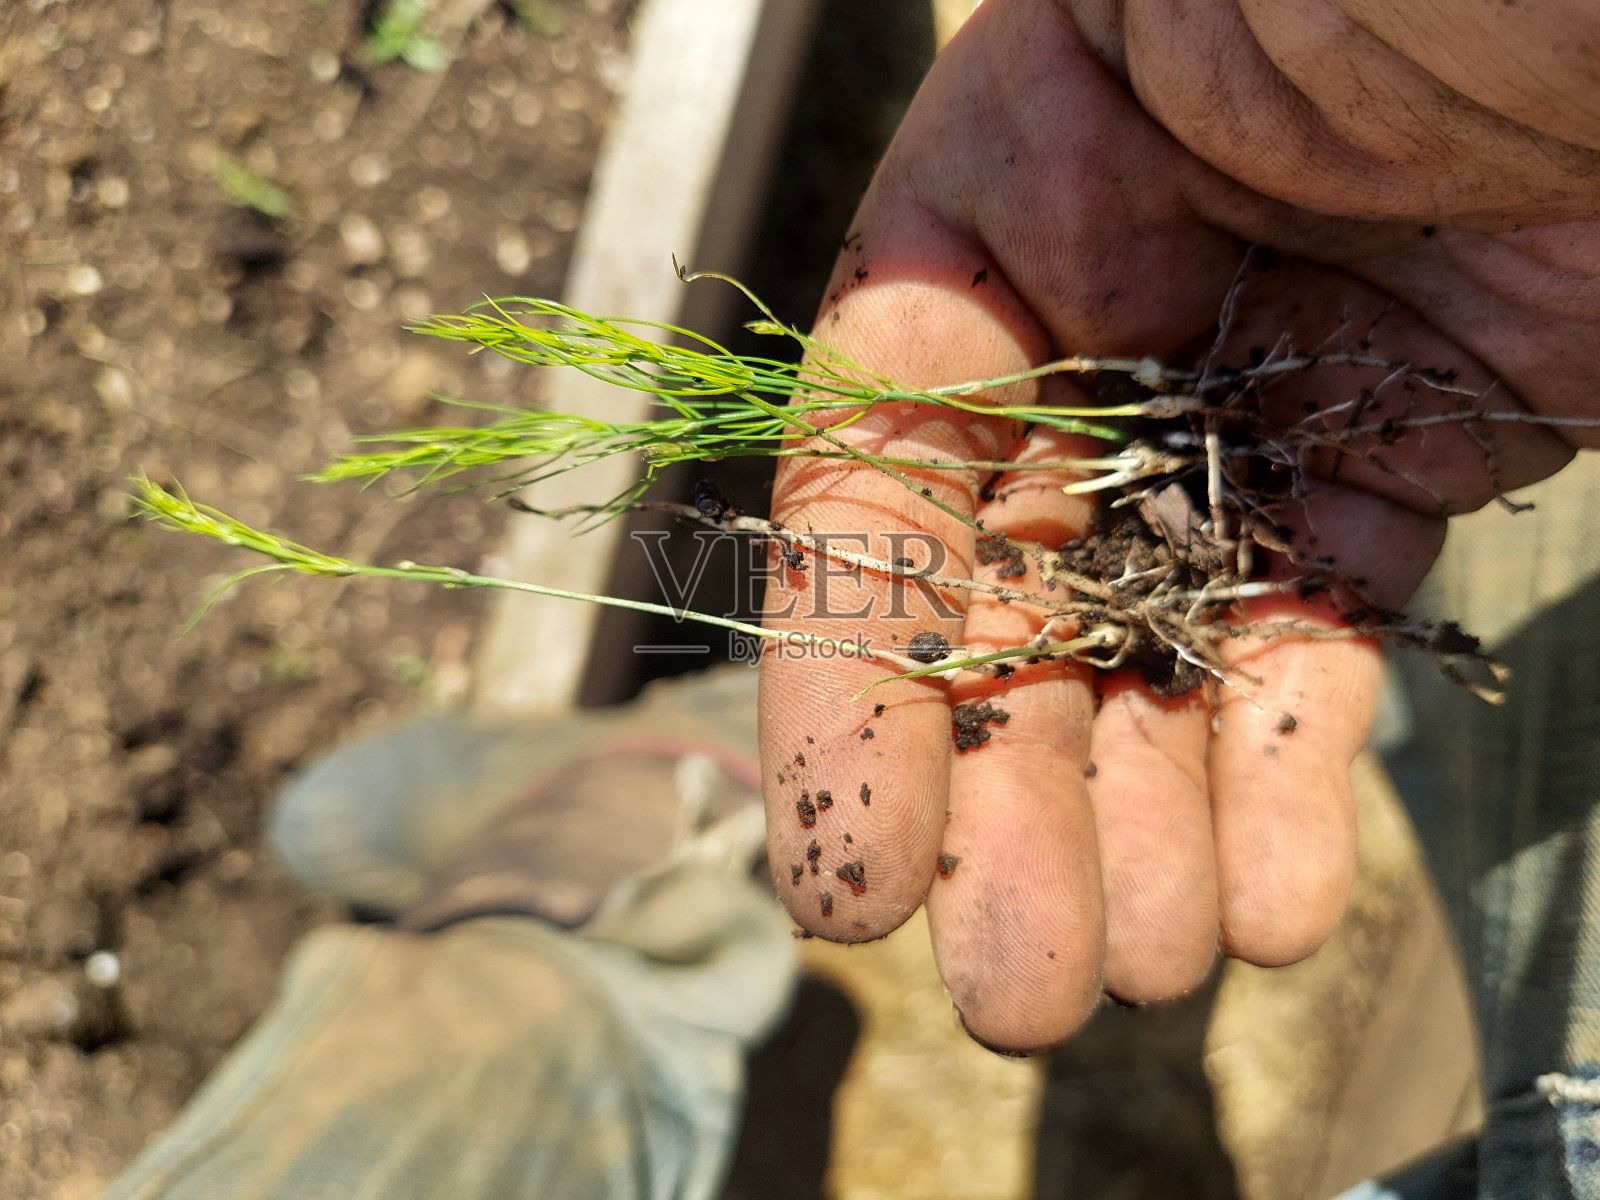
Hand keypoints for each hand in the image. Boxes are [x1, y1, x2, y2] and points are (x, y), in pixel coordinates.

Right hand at [757, 0, 1599, 1051]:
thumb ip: (990, 205)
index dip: (849, 684)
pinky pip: (1309, 638)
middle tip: (1013, 986)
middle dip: (1001, 808)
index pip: (870, 487)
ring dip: (1133, 828)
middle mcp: (1096, 340)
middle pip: (1006, 611)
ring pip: (1152, 656)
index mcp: (991, 230)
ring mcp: (1245, 412)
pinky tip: (1263, 898)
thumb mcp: (1138, 20)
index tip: (852, 861)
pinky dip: (1281, 775)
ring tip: (1129, 971)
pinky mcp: (1393, 459)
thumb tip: (894, 399)